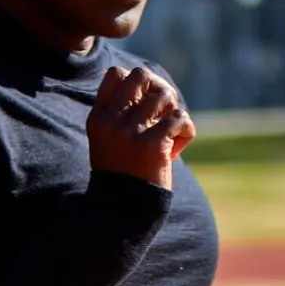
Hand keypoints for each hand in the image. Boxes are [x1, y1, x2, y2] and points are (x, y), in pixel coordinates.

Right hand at [88, 66, 195, 190]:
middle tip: (163, 112)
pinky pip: (179, 118)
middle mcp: (111, 122)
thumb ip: (123, 113)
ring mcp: (130, 133)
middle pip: (141, 75)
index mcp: (98, 119)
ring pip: (164, 95)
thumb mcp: (111, 140)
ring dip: (174, 112)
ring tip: (171, 133)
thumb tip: (153, 82)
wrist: (124, 211)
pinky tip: (176, 149)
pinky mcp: (152, 145)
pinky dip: (186, 131)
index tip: (144, 107)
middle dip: (159, 87)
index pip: (115, 74)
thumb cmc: (124, 174)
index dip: (137, 84)